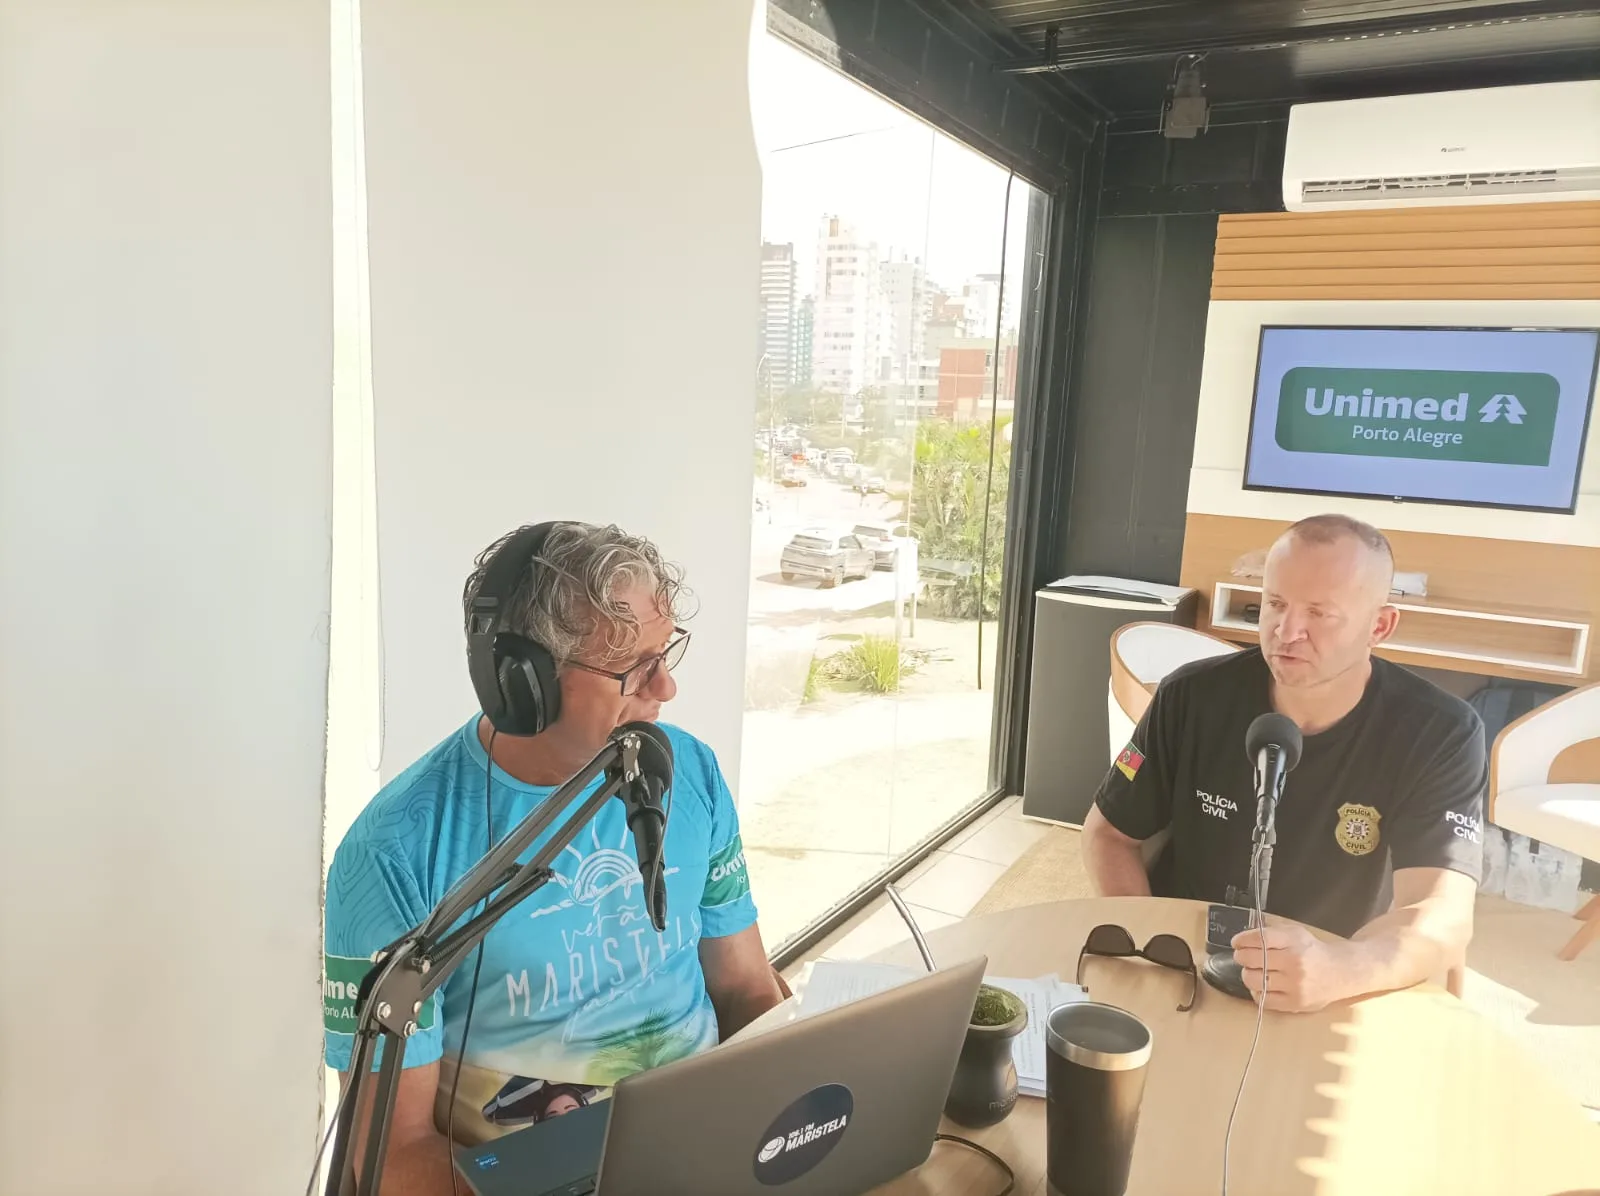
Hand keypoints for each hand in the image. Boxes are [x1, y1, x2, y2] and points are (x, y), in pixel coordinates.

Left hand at [1229, 921, 1343, 1012]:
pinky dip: (1257, 992)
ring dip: (1248, 974)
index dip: (1241, 940)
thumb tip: (1243, 939)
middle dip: (1242, 957)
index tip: (1236, 942)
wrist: (1340, 971)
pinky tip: (1262, 985)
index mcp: (1293, 941)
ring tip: (1254, 971)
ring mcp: (1294, 985)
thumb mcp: (1295, 933)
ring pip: (1254, 980)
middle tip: (1243, 957)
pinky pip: (1263, 999)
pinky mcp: (1295, 1003)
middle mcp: (1294, 963)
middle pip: (1251, 959)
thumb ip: (1270, 933)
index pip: (1258, 939)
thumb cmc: (1313, 951)